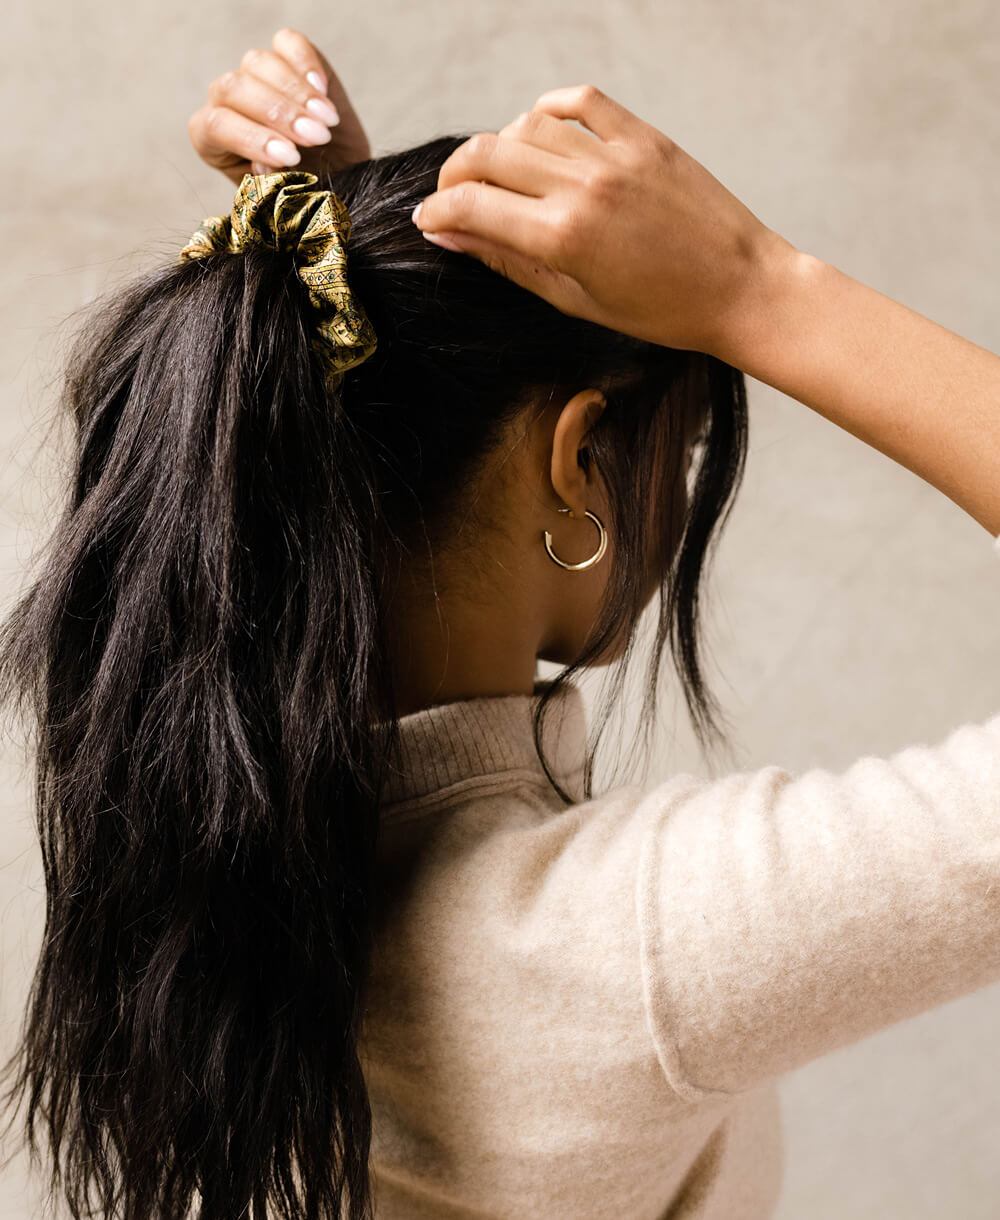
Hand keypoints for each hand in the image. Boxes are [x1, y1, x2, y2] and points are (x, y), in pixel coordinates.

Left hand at [188, 28, 371, 187]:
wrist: (338, 175)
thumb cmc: (303, 191)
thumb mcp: (284, 197)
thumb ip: (271, 183)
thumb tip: (268, 165)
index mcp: (210, 137)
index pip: (216, 125)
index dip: (253, 139)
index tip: (292, 157)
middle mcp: (225, 100)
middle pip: (235, 88)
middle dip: (279, 114)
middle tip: (317, 138)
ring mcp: (254, 74)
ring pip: (259, 63)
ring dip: (298, 94)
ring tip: (327, 123)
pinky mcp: (287, 56)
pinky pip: (288, 43)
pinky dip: (306, 63)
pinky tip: (323, 92)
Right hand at [410, 84, 796, 359]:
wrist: (740, 289)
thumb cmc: (662, 311)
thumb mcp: (576, 301)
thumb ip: (511, 263)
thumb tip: (455, 238)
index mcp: (564, 237)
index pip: (472, 206)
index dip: (437, 212)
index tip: (427, 221)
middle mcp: (584, 187)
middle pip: (488, 156)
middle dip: (454, 175)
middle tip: (450, 197)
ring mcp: (616, 155)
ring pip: (526, 125)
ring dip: (499, 146)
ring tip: (500, 174)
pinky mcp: (645, 138)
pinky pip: (580, 102)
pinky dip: (547, 111)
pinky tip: (538, 131)